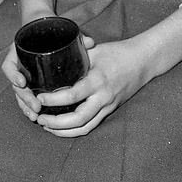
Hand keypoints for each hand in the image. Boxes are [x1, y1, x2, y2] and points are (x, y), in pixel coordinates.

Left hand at [3, 32, 152, 136]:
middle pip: (78, 119)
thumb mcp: (94, 51)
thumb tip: (52, 55)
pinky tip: (62, 128)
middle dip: (56, 122)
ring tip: (46, 126)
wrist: (142, 62)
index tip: (40, 99)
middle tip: (39, 118)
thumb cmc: (116, 53)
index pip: (73, 95)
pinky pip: (92, 125)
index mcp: (97, 80)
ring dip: (64, 131)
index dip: (54, 100)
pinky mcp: (110, 110)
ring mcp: (108, 106)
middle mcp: (103, 97)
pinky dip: (75, 130)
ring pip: (85, 127)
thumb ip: (75, 55)